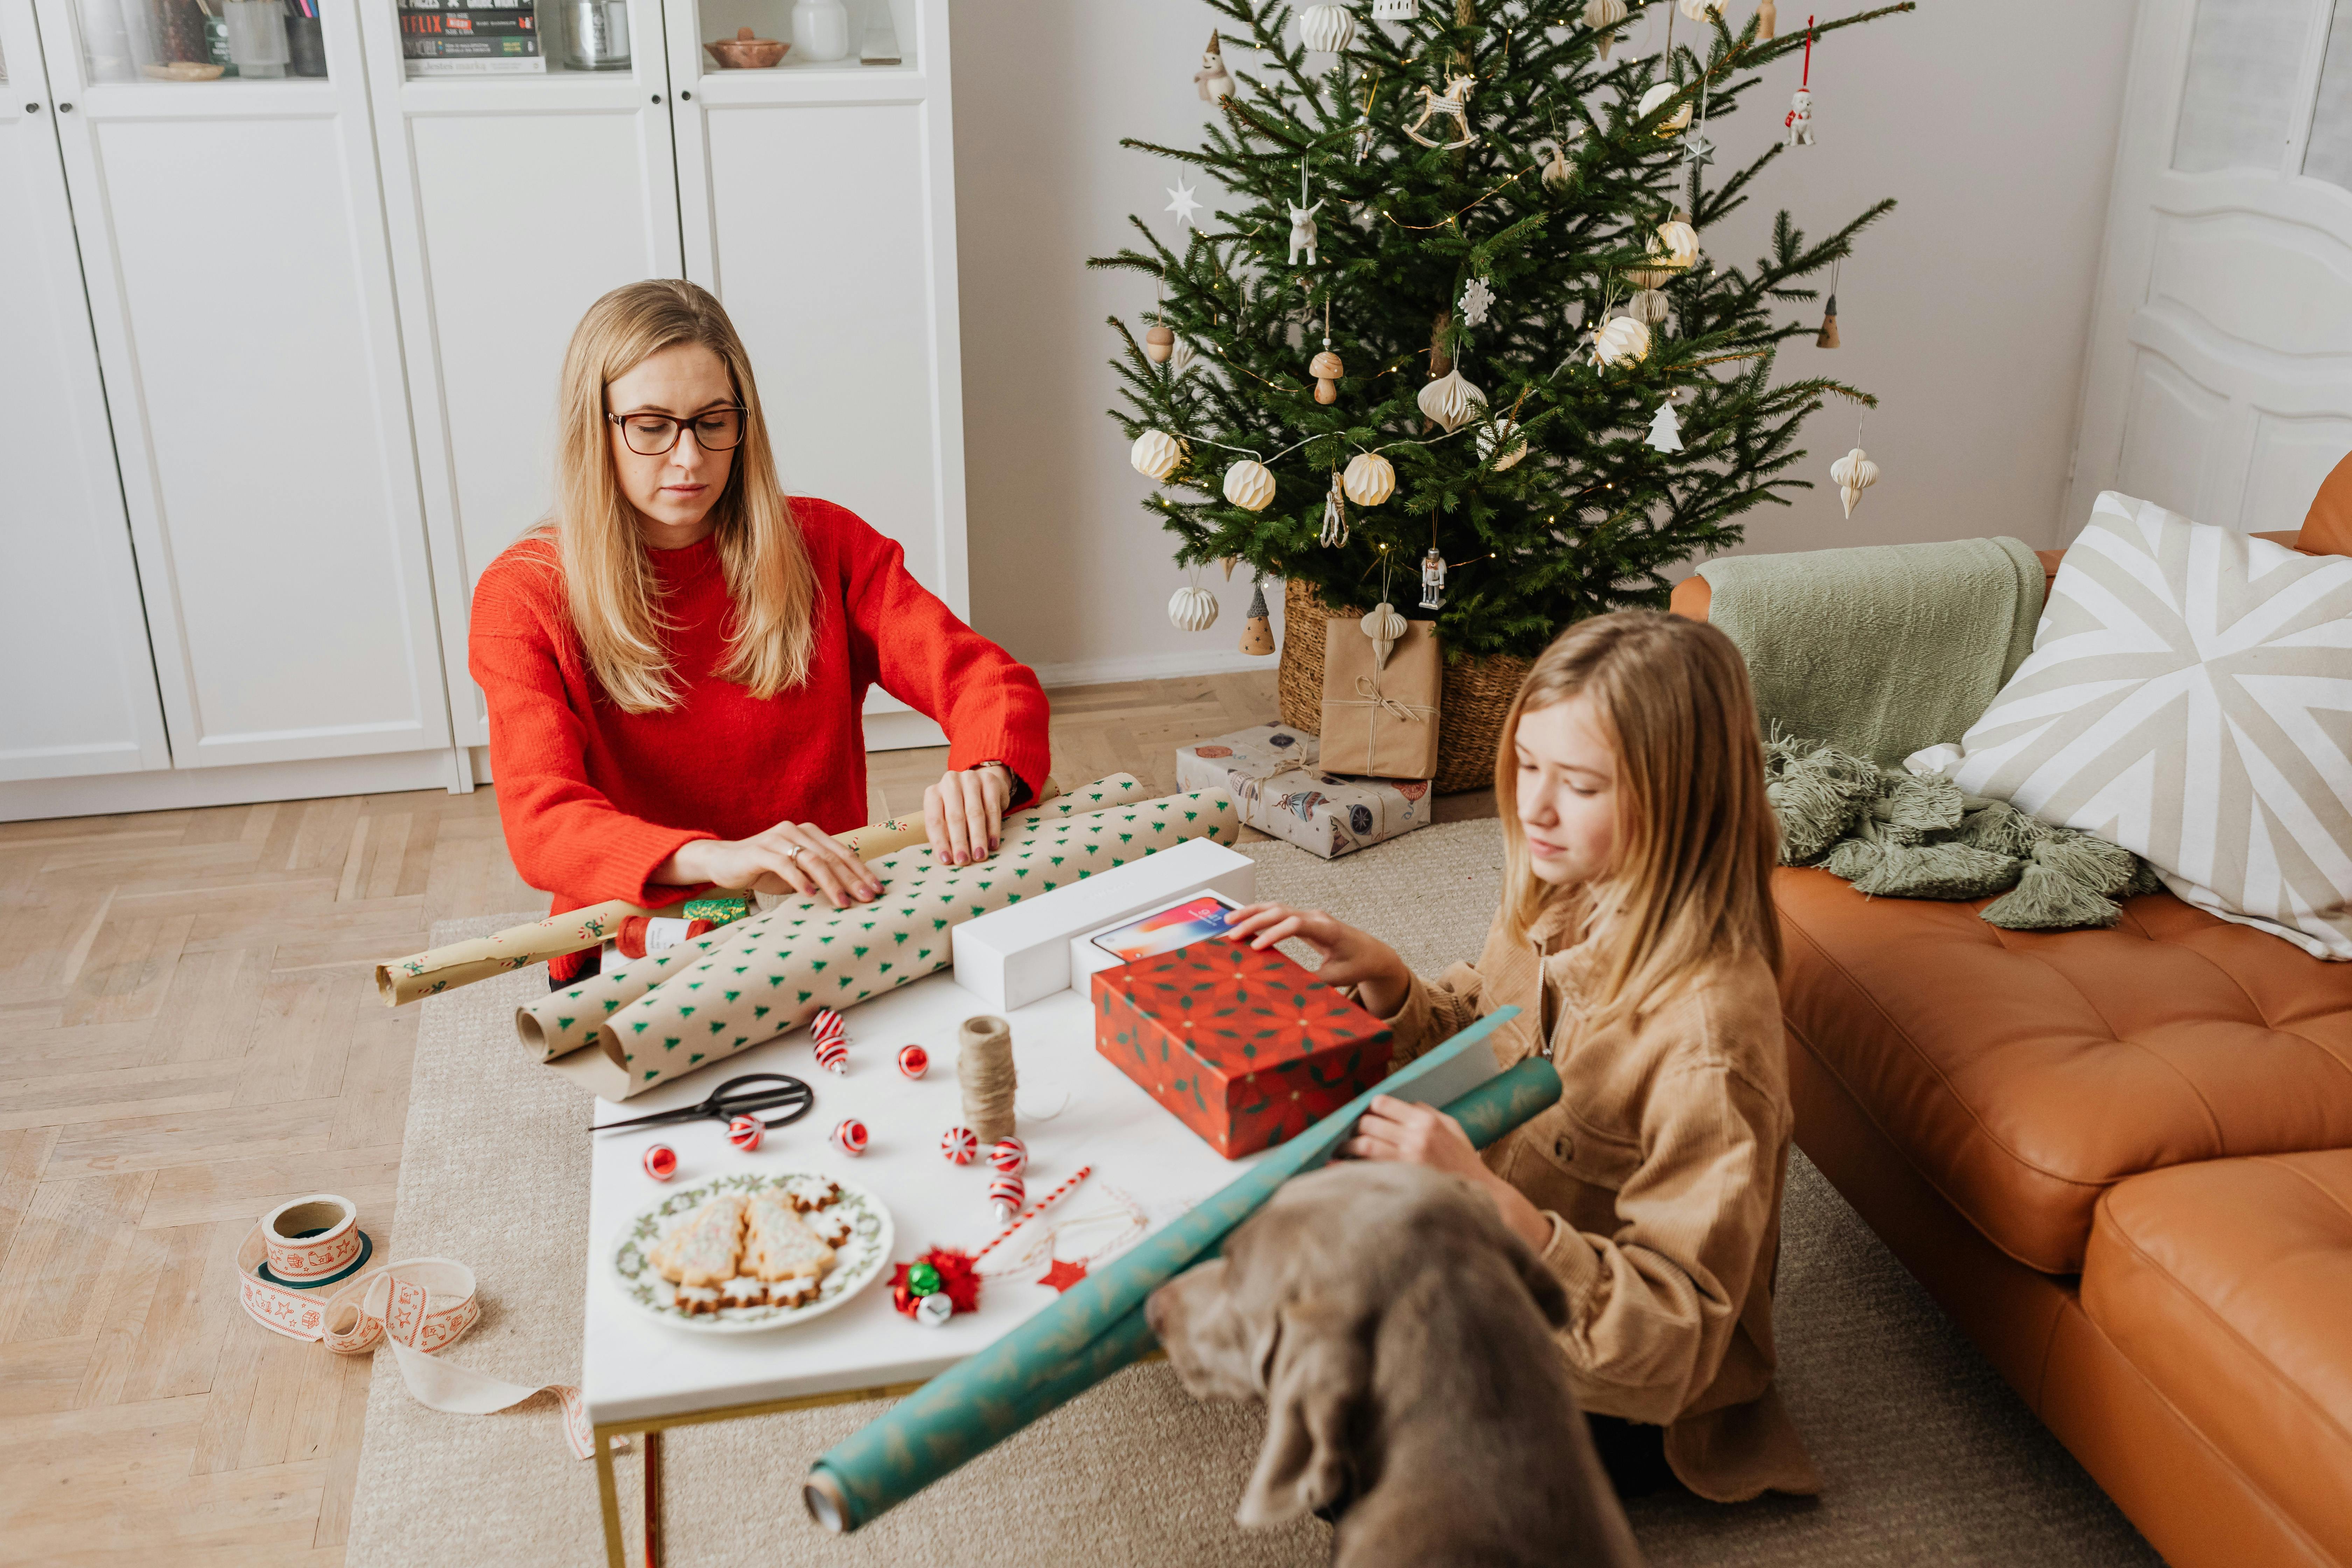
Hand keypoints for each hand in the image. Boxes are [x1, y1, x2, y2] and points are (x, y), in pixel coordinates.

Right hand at [658, 822, 881, 909]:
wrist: (723, 862)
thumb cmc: (765, 869)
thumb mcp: (797, 871)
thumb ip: (819, 874)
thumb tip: (851, 892)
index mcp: (809, 833)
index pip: (842, 852)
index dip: (862, 871)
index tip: (878, 889)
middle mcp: (796, 831)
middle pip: (832, 856)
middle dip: (853, 879)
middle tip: (869, 898)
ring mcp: (777, 838)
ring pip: (812, 860)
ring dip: (831, 883)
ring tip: (845, 903)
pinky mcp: (760, 851)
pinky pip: (784, 864)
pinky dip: (799, 880)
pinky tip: (811, 895)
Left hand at [925, 763, 1012, 865]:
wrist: (983, 784)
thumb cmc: (961, 807)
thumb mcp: (947, 816)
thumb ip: (945, 834)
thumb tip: (947, 859)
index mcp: (933, 793)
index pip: (934, 820)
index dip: (939, 841)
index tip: (946, 860)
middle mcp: (950, 782)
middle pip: (954, 816)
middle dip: (959, 841)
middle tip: (963, 861)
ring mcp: (970, 779)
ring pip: (975, 813)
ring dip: (977, 837)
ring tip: (979, 856)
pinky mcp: (990, 781)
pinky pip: (992, 808)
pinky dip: (993, 829)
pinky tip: (993, 844)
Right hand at [1222, 903, 1410, 1017]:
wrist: (1372, 953)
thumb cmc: (1356, 964)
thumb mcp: (1336, 978)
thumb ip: (1311, 980)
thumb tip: (1283, 988)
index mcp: (1327, 930)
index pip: (1295, 924)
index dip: (1274, 933)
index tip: (1256, 948)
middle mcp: (1316, 917)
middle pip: (1281, 911)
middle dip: (1254, 920)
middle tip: (1232, 934)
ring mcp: (1309, 915)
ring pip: (1277, 907)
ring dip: (1252, 912)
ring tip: (1229, 921)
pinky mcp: (1304, 919)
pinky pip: (1279, 912)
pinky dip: (1260, 915)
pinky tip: (1243, 920)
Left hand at [1348, 1095, 1553, 1249]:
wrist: (1479, 1197)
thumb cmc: (1464, 1163)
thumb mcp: (1453, 1128)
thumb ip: (1429, 1113)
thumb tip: (1405, 1104)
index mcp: (1426, 1121)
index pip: (1384, 1104)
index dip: (1370, 1108)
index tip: (1366, 1116)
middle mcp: (1415, 1137)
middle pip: (1369, 1123)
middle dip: (1356, 1127)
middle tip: (1351, 1135)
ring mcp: (1406, 1160)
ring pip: (1363, 1144)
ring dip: (1347, 1146)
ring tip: (1341, 1151)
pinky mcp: (1400, 1180)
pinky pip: (1365, 1168)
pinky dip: (1347, 1167)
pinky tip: (1338, 1167)